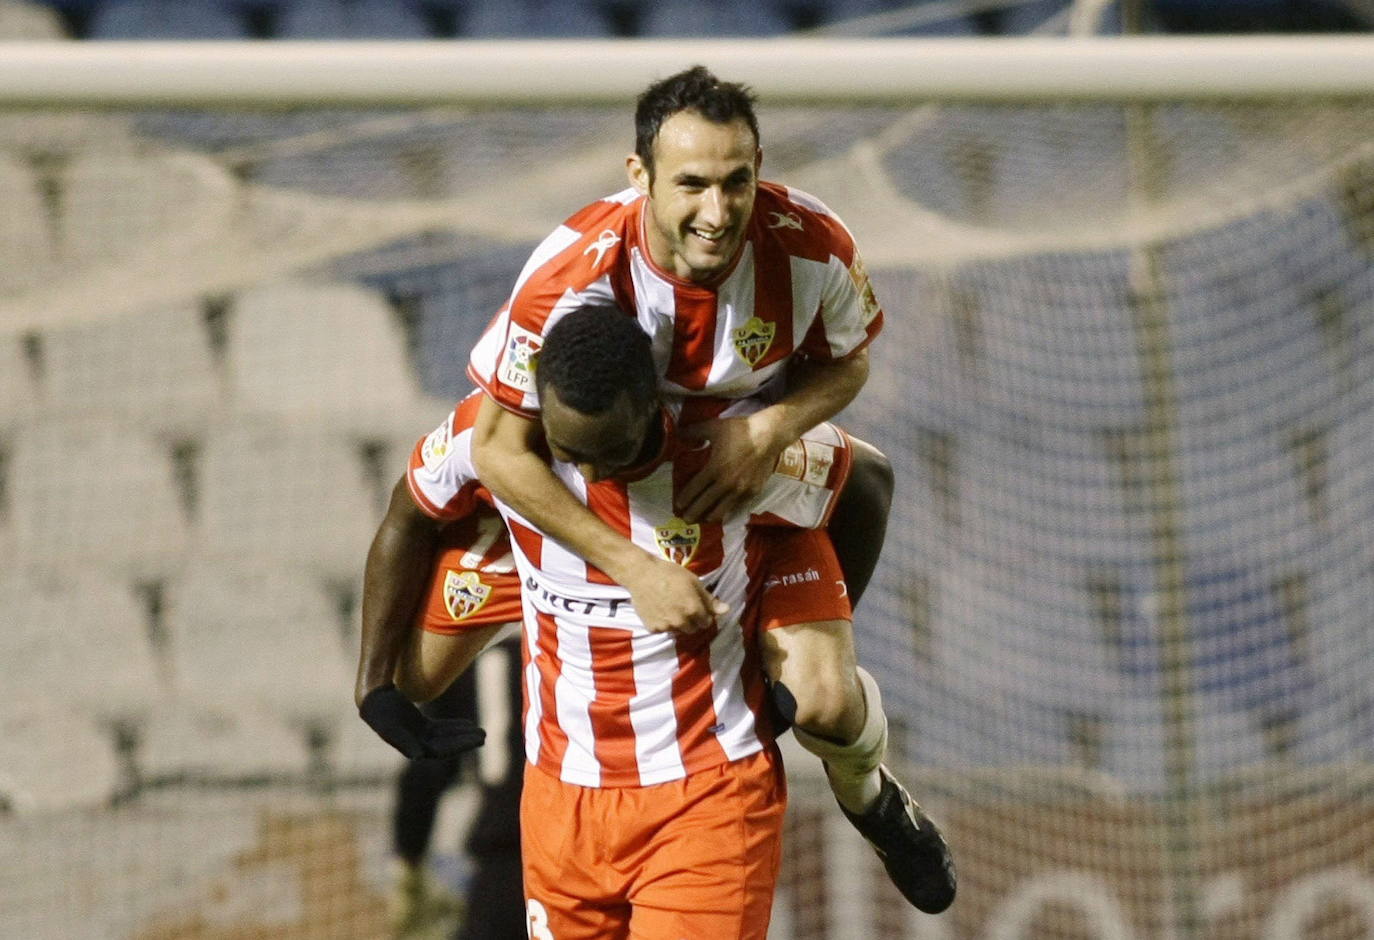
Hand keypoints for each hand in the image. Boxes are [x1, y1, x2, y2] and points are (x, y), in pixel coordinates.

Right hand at [359, 684, 485, 758]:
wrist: (373, 701)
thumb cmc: (380, 714)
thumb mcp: (389, 727)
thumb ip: (402, 742)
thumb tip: (418, 756)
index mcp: (413, 748)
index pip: (441, 750)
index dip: (458, 745)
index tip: (474, 739)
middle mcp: (418, 744)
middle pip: (447, 745)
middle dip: (465, 740)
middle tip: (484, 735)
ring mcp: (421, 736)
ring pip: (447, 737)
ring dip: (463, 734)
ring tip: (482, 732)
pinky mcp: (422, 726)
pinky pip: (442, 729)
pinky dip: (455, 727)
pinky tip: (469, 724)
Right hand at [622, 555, 728, 633]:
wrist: (641, 574)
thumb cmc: (670, 573)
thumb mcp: (694, 582)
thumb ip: (710, 600)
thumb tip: (726, 610)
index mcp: (694, 610)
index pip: (707, 622)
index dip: (703, 614)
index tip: (696, 606)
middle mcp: (681, 622)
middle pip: (693, 629)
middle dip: (691, 620)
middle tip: (682, 606)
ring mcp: (666, 626)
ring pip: (678, 631)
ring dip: (677, 623)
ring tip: (670, 607)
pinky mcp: (653, 628)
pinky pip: (663, 630)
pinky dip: (663, 623)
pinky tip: (659, 609)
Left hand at [677, 414, 786, 521]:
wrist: (769, 435)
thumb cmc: (741, 430)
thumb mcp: (714, 427)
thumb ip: (694, 432)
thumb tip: (679, 433)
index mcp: (715, 468)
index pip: (695, 489)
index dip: (685, 498)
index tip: (678, 505)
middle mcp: (727, 483)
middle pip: (705, 504)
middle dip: (693, 513)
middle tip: (686, 519)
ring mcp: (742, 490)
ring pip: (723, 510)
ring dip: (711, 516)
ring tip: (705, 519)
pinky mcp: (754, 491)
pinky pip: (738, 506)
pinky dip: (730, 510)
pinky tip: (726, 510)